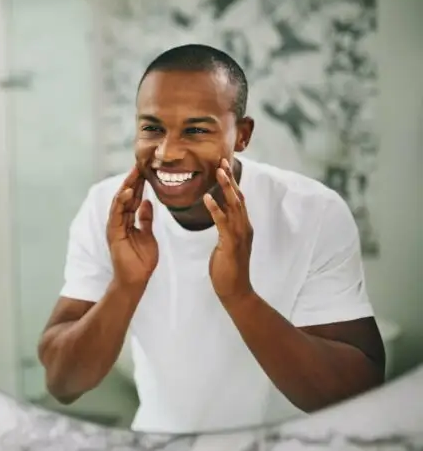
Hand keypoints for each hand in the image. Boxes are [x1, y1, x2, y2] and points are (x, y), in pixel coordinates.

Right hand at [107, 167, 157, 286]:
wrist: (136, 279)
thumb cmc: (141, 261)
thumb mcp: (148, 235)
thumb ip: (146, 219)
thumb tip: (148, 202)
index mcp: (128, 221)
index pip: (134, 198)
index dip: (139, 185)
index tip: (145, 170)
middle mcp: (119, 221)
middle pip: (126, 196)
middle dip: (133, 181)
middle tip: (140, 165)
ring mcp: (115, 226)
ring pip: (120, 201)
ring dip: (127, 186)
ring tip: (134, 173)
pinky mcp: (113, 232)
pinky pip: (117, 213)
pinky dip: (122, 202)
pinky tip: (129, 191)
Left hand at [203, 159, 253, 302]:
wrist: (234, 290)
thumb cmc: (227, 268)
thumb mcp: (226, 243)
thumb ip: (225, 228)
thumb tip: (220, 214)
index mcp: (243, 227)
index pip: (238, 199)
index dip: (231, 183)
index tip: (223, 167)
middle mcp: (244, 228)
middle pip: (238, 197)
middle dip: (230, 179)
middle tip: (222, 161)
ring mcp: (240, 236)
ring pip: (234, 206)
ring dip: (226, 188)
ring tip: (218, 172)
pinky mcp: (231, 245)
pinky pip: (223, 223)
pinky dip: (216, 209)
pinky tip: (207, 198)